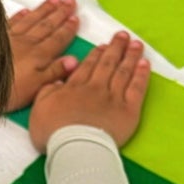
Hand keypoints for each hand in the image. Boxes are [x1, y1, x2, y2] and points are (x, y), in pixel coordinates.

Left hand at [6, 0, 79, 111]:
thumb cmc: (7, 92)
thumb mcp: (36, 88)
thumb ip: (55, 73)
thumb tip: (73, 61)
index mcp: (38, 56)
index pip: (58, 39)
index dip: (68, 29)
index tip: (75, 18)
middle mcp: (26, 44)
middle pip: (47, 25)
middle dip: (60, 13)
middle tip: (70, 2)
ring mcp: (10, 39)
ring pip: (31, 20)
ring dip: (43, 9)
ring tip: (54, 0)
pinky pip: (11, 22)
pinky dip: (20, 15)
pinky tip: (25, 10)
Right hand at [29, 31, 150, 151]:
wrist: (75, 147)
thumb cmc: (54, 132)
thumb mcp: (39, 109)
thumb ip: (48, 91)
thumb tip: (57, 81)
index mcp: (74, 88)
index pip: (87, 67)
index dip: (96, 55)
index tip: (103, 46)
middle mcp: (95, 88)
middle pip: (107, 64)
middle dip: (115, 48)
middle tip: (122, 36)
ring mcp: (113, 98)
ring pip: (123, 72)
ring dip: (130, 56)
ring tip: (136, 44)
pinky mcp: (128, 110)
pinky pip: (137, 88)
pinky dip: (141, 75)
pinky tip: (144, 64)